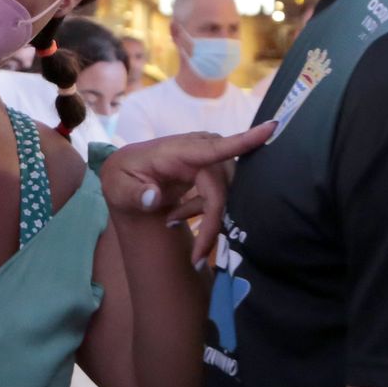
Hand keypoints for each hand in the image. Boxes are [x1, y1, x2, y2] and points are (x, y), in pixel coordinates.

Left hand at [101, 121, 275, 264]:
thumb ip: (134, 195)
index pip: (214, 148)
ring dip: (206, 216)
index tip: (271, 129)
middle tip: (197, 257)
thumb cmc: (121, 177)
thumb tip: (154, 198)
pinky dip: (202, 213)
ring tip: (171, 222)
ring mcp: (205, 161)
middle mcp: (197, 152)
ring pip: (224, 193)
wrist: (125, 176)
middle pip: (222, 187)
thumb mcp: (116, 187)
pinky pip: (219, 196)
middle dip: (213, 222)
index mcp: (176, 151)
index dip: (244, 141)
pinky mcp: (209, 172)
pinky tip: (176, 217)